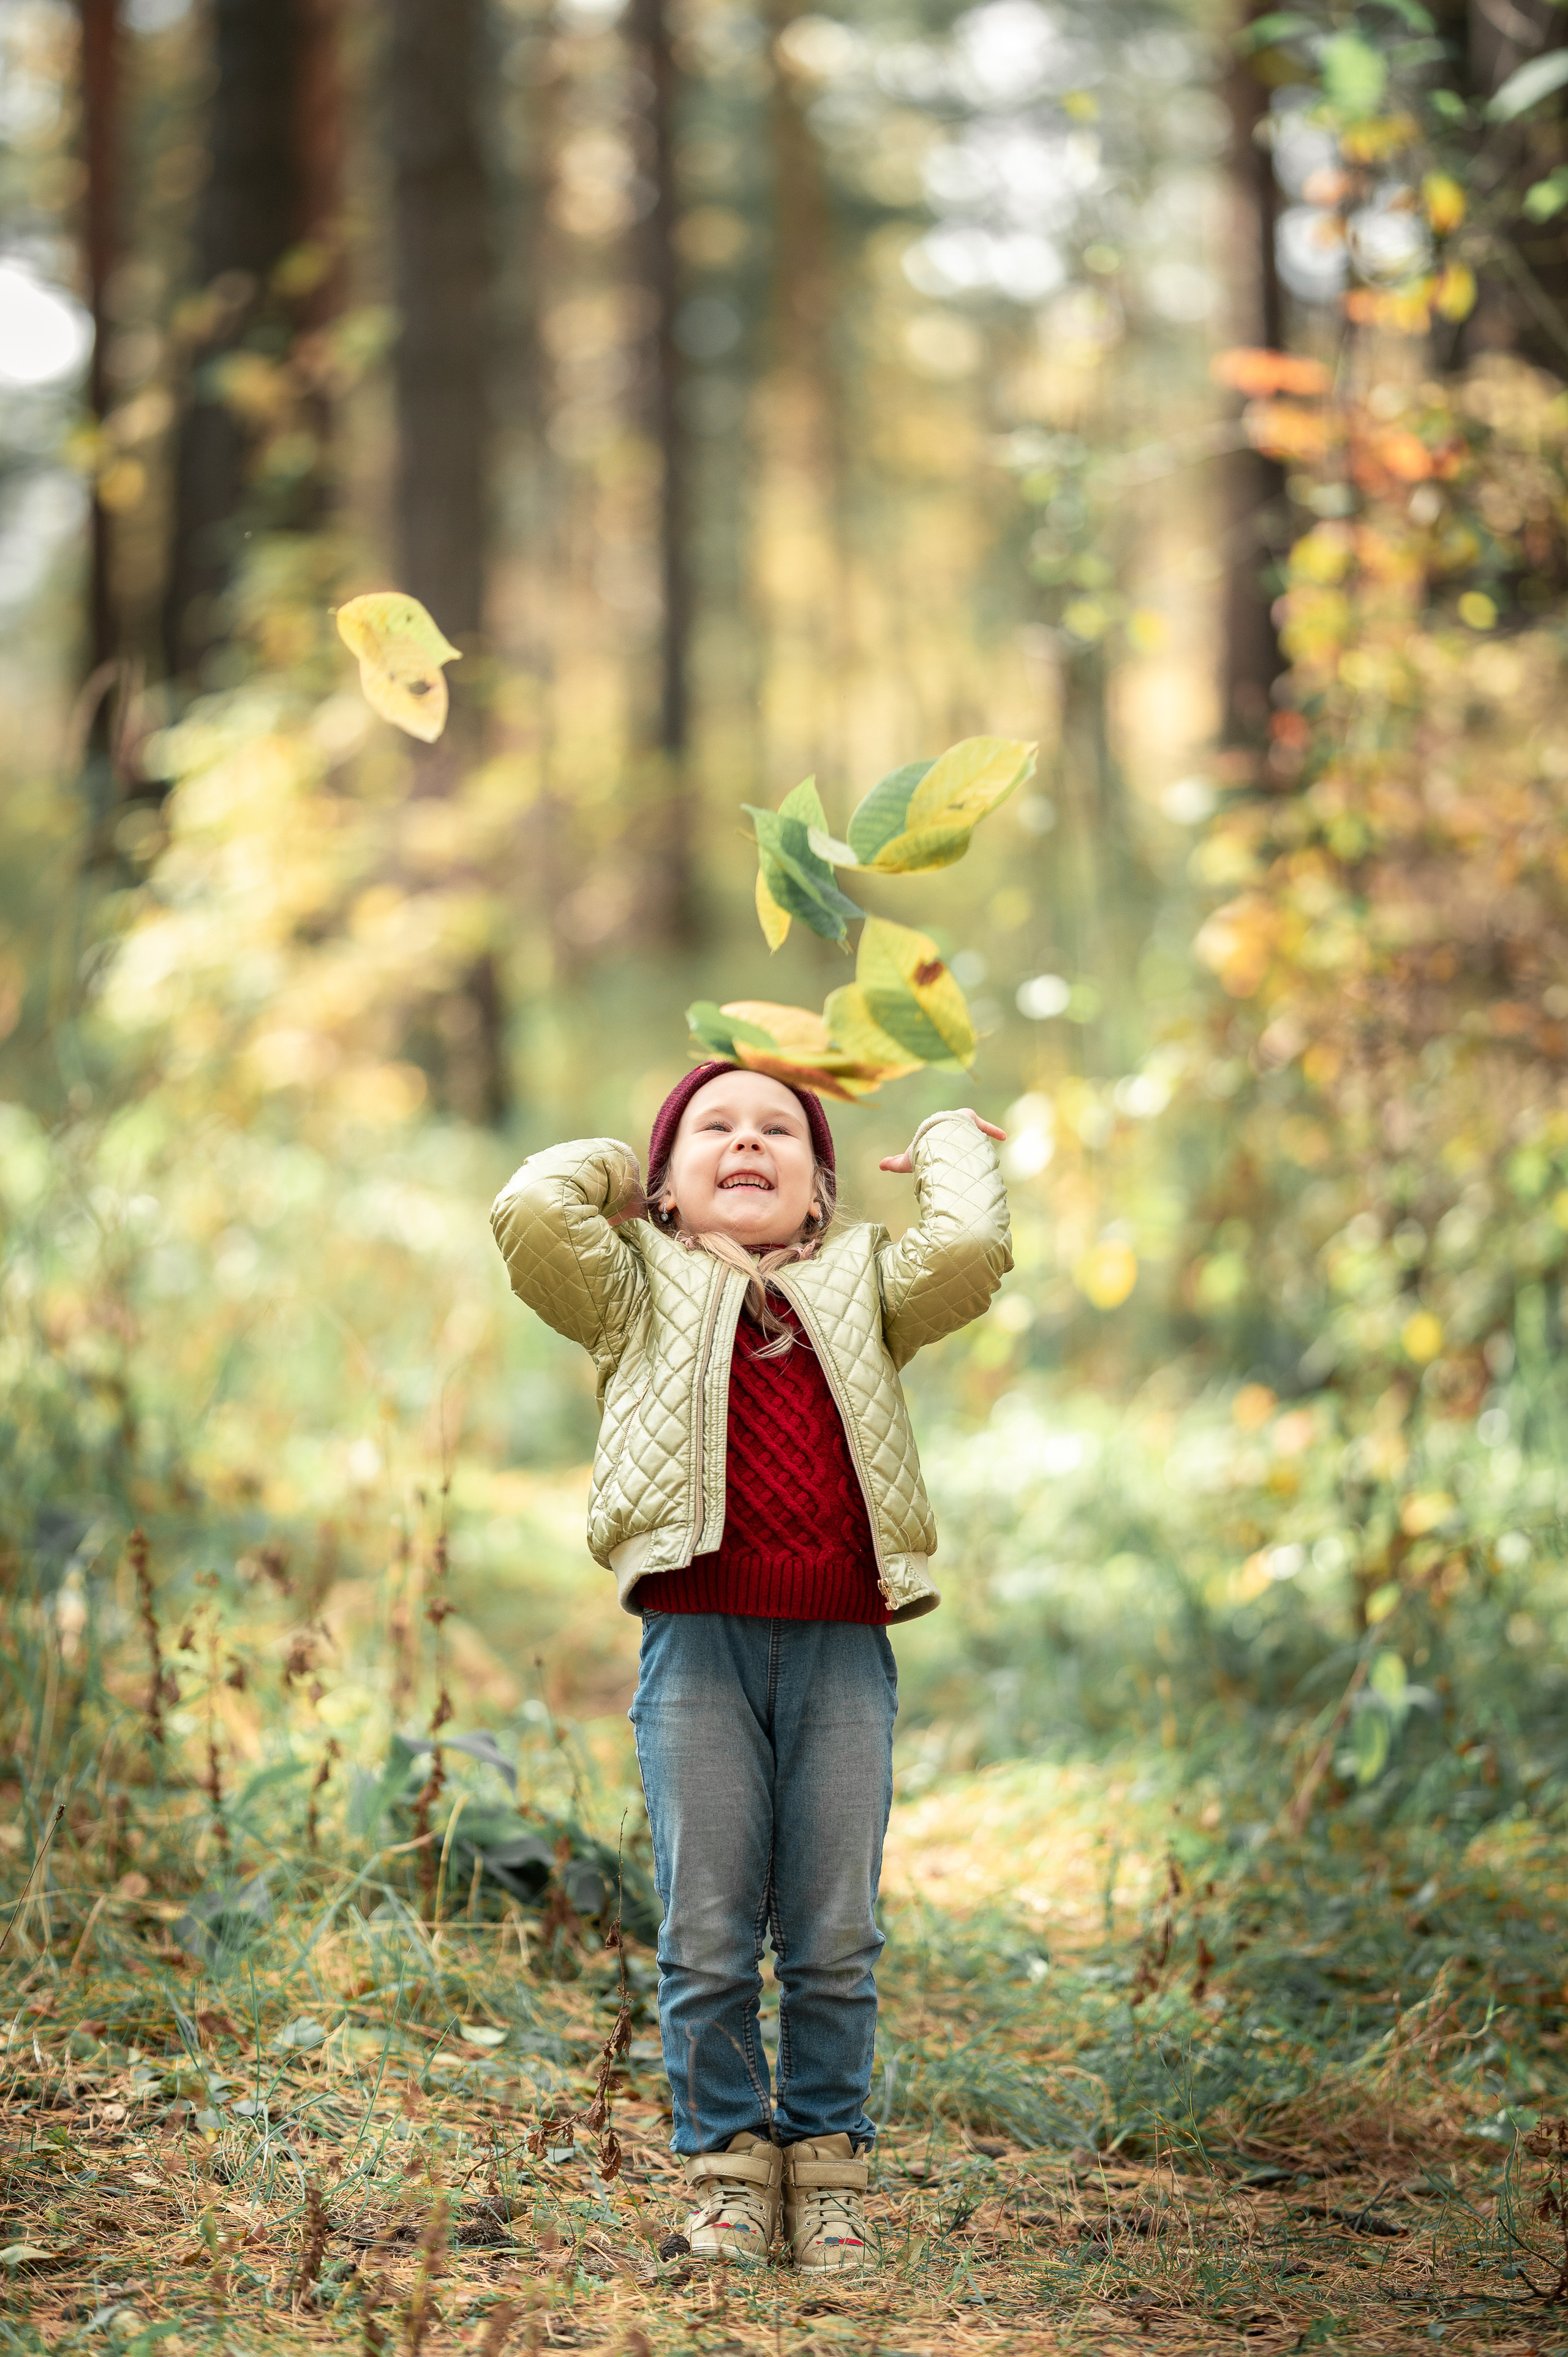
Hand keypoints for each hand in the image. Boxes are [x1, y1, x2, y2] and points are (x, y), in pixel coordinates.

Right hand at [879, 1109, 1005, 1173]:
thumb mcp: (908, 1159)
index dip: (940, 1145)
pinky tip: (1004, 1136)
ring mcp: (960, 1122)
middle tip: (965, 1152)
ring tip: (980, 1150)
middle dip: (959, 1141)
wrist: (937, 1135)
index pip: (936, 1139)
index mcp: (932, 1132)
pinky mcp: (972, 1120)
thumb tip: (879, 1167)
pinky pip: (985, 1126)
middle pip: (955, 1135)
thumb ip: (895, 1164)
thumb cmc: (921, 1147)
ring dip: (974, 1140)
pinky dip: (993, 1130)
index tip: (944, 1150)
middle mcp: (947, 1125)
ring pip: (970, 1132)